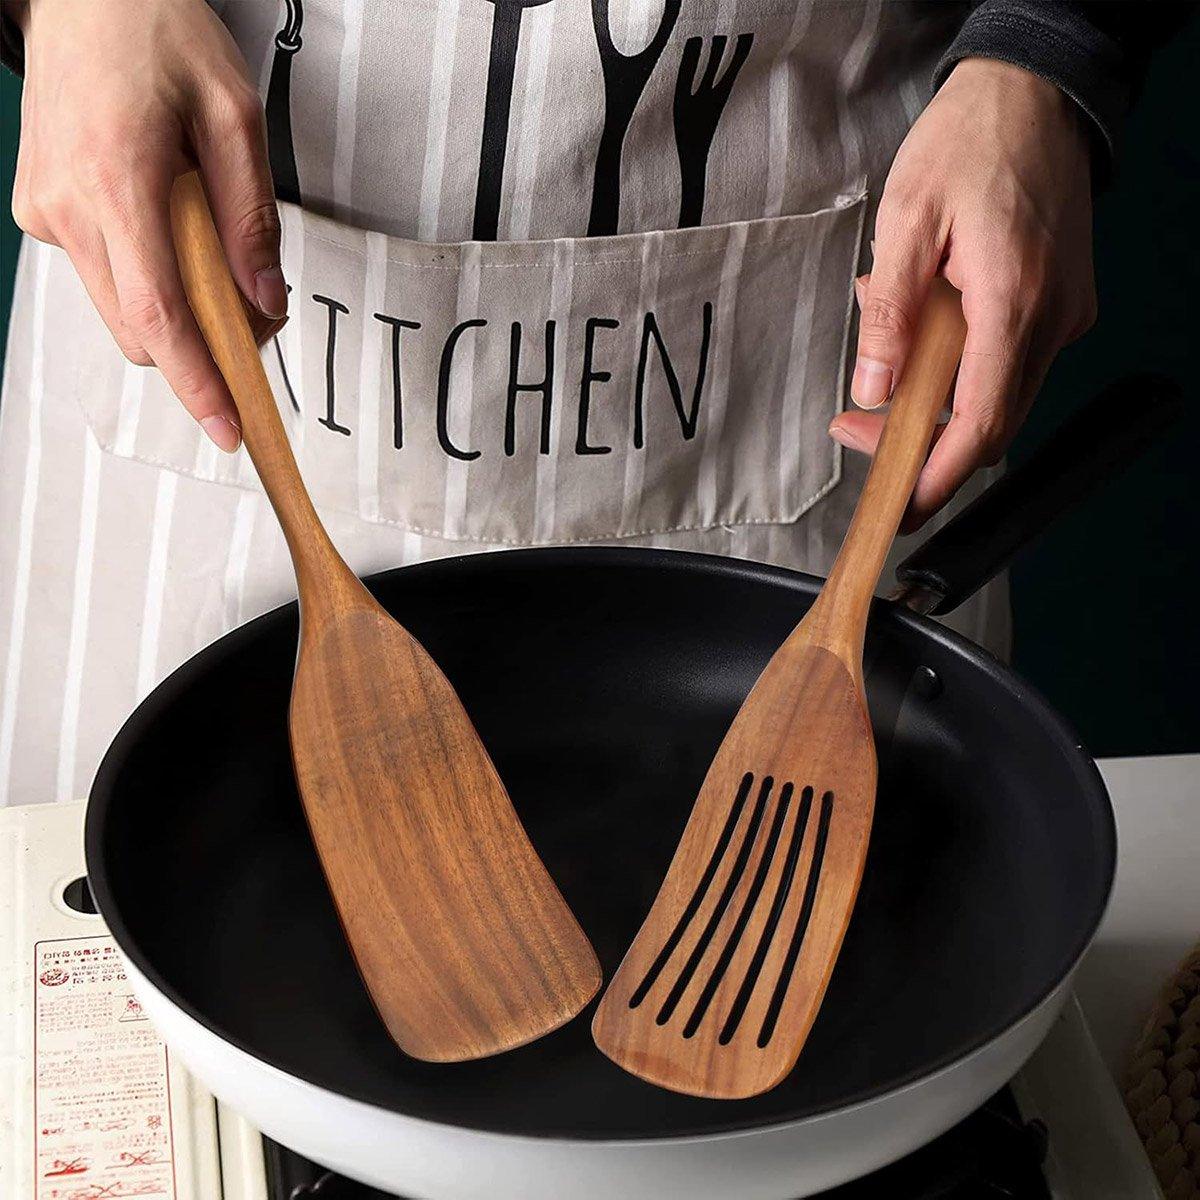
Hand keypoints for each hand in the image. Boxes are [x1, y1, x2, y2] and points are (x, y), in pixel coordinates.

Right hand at [10, 0, 285, 451]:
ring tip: (207, 244)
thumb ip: (252, 218)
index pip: (160, 319)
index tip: (230, 430)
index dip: (199, 384)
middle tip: (254, 311)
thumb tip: (266, 302)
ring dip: (176, 306)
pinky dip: (148, 274)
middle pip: (142, 331)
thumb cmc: (156, 32)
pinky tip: (166, 221)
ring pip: (122, 309)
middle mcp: (68, 208)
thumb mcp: (234, 115)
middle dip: (203, 345)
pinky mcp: (39, 210)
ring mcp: (45, 212)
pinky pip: (104, 274)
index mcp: (118, 183)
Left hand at [831, 57, 1096, 528]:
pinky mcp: (1060, 304)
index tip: (900, 508)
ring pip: (995, 393)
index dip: (938, 477)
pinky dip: (957, 363)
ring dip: (933, 396)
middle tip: (856, 428)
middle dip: (919, 442)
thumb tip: (872, 390)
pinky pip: (1005, 358)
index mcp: (1013, 302)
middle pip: (988, 422)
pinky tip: (924, 323)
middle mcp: (1051, 318)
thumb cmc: (972, 141)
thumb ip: (888, 315)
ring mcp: (1063, 313)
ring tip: (884, 349)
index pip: (981, 424)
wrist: (1036, 92)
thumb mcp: (906, 222)